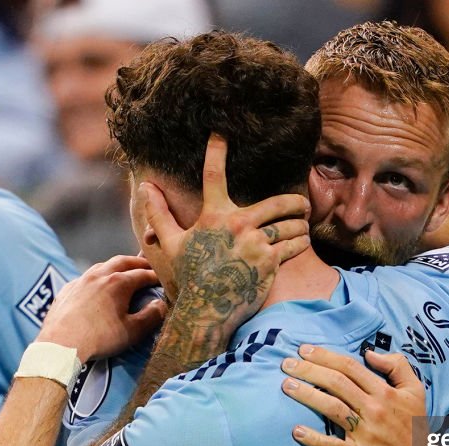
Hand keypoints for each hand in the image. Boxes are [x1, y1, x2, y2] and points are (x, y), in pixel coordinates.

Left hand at [36, 255, 166, 361]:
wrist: (60, 344)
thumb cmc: (100, 338)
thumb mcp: (132, 331)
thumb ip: (151, 316)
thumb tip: (161, 304)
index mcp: (118, 283)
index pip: (142, 274)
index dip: (155, 276)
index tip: (163, 278)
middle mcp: (100, 275)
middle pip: (122, 261)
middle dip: (137, 262)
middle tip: (147, 266)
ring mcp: (81, 280)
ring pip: (102, 265)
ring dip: (115, 266)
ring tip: (123, 271)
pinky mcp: (67, 289)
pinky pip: (85, 277)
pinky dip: (97, 277)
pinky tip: (96, 286)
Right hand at [143, 133, 309, 335]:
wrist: (207, 309)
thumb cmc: (190, 276)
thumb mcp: (171, 243)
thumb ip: (159, 212)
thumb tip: (145, 186)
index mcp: (212, 215)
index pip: (212, 175)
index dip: (216, 150)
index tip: (221, 132)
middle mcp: (236, 225)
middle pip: (277, 203)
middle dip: (295, 202)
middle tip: (302, 204)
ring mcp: (255, 243)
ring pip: (290, 224)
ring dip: (300, 224)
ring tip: (303, 225)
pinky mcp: (269, 261)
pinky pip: (294, 245)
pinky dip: (301, 241)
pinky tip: (303, 240)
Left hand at [281, 345, 439, 445]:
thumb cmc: (415, 429)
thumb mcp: (416, 392)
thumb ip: (398, 366)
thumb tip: (370, 353)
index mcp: (385, 392)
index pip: (350, 367)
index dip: (325, 356)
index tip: (304, 350)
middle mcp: (374, 409)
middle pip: (336, 383)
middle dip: (308, 370)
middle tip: (286, 363)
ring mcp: (366, 434)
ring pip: (331, 408)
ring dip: (306, 395)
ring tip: (286, 386)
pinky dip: (314, 439)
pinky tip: (296, 431)